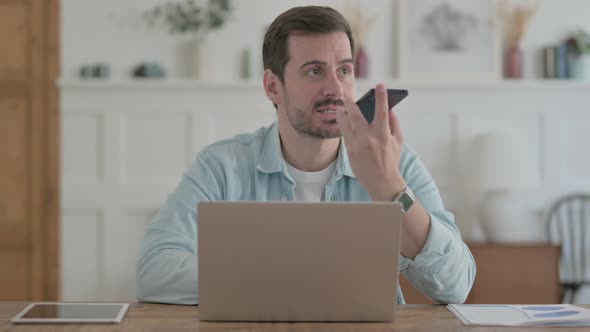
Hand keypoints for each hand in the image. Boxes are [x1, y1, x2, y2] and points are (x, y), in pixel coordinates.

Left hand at [336, 84, 405, 200]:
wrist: (381, 181)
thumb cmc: (391, 160)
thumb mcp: (398, 141)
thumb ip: (394, 123)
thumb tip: (390, 109)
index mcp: (383, 134)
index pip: (382, 111)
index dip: (381, 97)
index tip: (380, 85)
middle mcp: (369, 138)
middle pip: (356, 115)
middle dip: (349, 103)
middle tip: (346, 95)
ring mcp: (358, 144)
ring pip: (346, 124)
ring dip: (341, 113)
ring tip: (339, 107)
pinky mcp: (350, 150)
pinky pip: (344, 134)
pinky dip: (343, 126)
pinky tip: (341, 120)